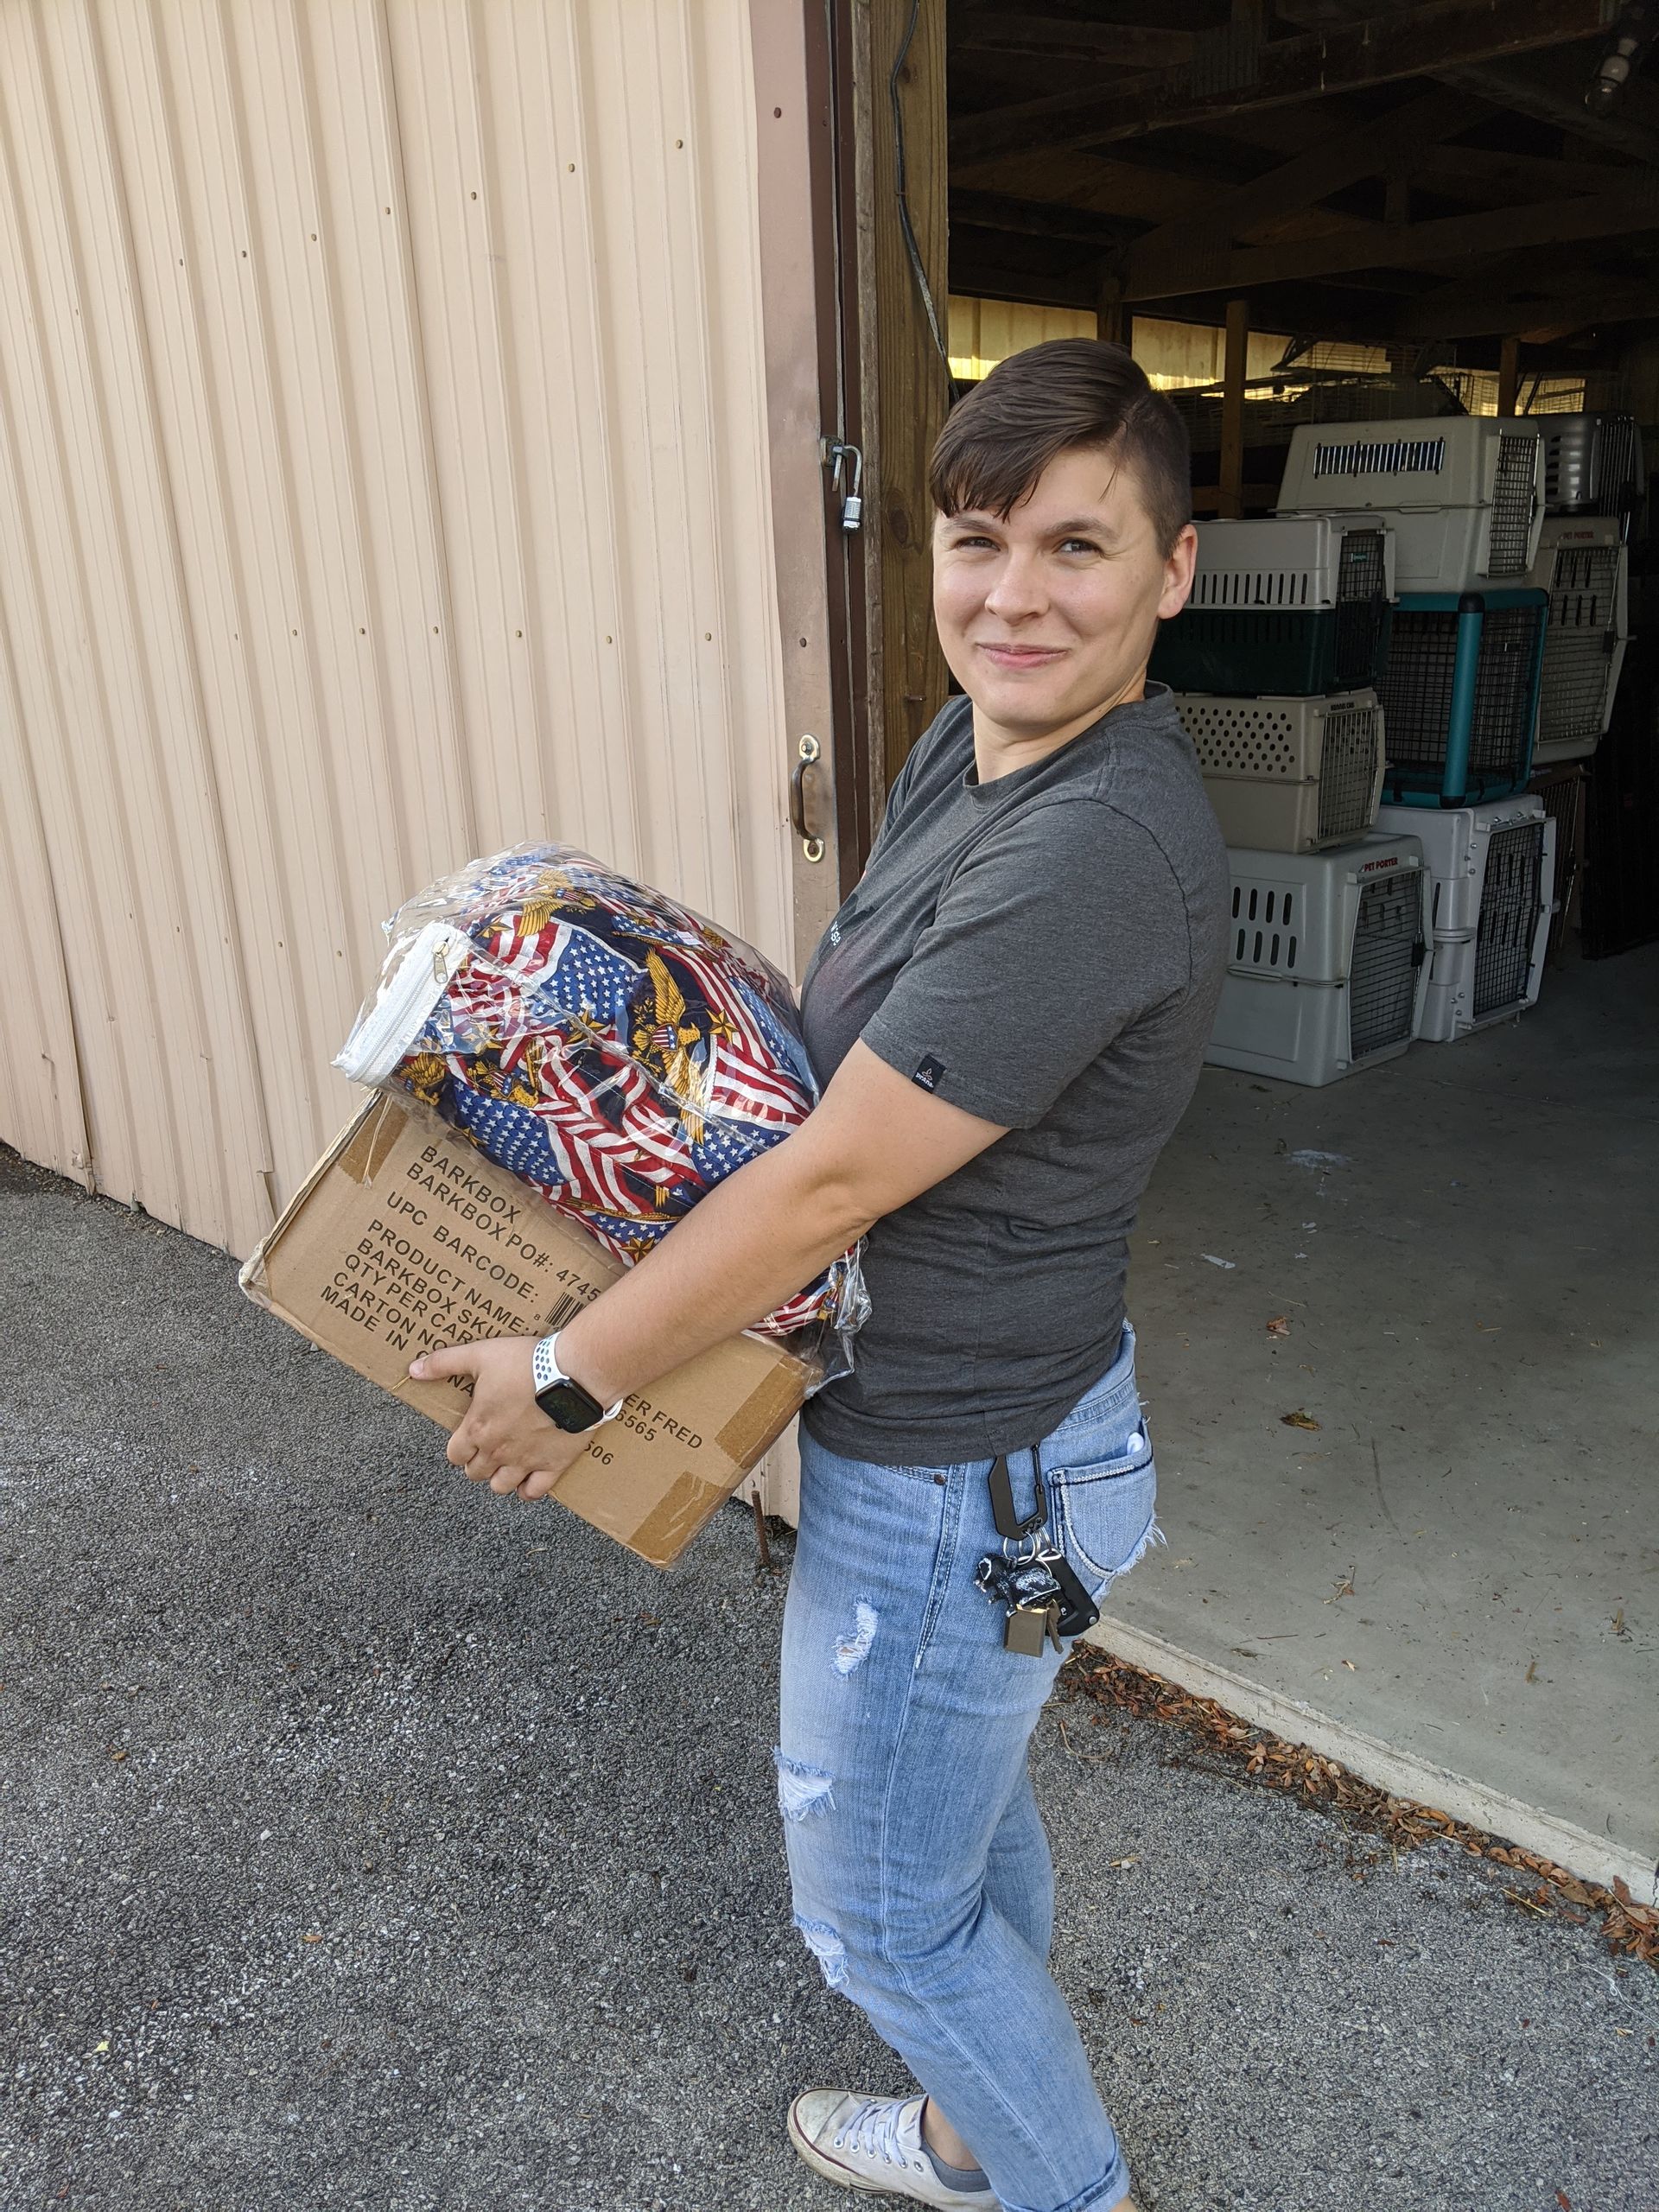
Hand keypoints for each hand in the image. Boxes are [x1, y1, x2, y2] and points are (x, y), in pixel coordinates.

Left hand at [408, 1337, 590, 1500]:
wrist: (573, 1375)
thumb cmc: (526, 1364)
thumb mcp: (480, 1355)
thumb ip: (444, 1363)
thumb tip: (413, 1370)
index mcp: (477, 1428)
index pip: (455, 1454)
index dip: (459, 1448)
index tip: (469, 1437)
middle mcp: (497, 1451)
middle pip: (475, 1473)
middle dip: (478, 1462)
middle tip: (489, 1446)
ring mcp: (525, 1461)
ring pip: (501, 1487)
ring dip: (499, 1477)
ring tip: (507, 1462)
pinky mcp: (552, 1465)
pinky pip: (534, 1492)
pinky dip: (529, 1490)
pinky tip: (529, 1479)